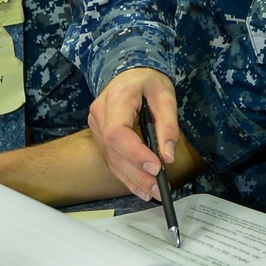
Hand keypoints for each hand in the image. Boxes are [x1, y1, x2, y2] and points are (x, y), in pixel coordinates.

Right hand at [87, 68, 179, 201]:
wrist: (129, 72)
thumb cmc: (148, 81)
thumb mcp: (165, 96)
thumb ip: (168, 125)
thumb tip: (168, 156)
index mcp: (116, 99)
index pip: (117, 132)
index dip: (135, 153)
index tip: (156, 167)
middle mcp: (100, 114)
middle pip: (113, 151)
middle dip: (137, 173)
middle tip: (159, 188)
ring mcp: (96, 127)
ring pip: (111, 159)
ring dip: (133, 179)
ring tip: (154, 193)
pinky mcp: (100, 137)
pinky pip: (112, 160)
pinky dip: (127, 176)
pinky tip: (141, 189)